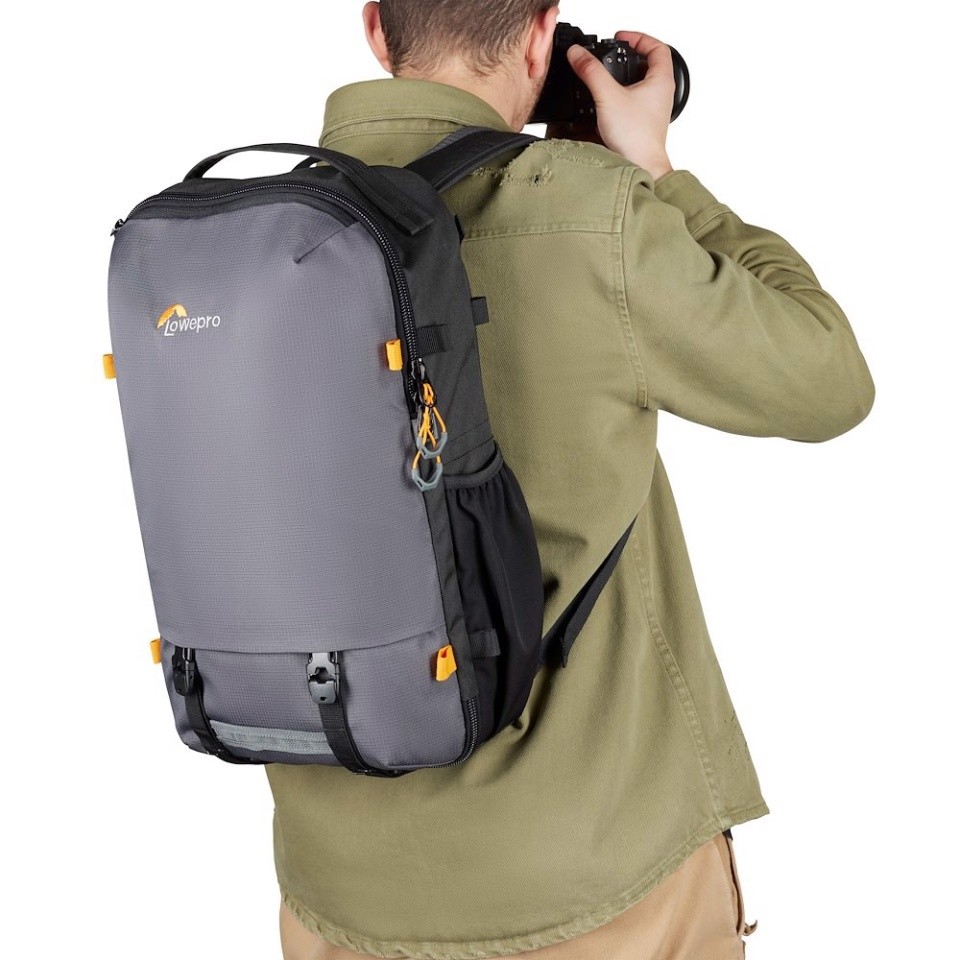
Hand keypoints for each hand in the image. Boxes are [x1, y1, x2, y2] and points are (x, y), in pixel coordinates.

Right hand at [566, 31, 674, 178]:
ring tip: (606, 77)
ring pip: (640, 84)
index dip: (639, 38)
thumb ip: (591, 72)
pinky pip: (633, 102)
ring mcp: (653, 109)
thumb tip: (578, 54)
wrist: (642, 167)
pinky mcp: (643, 123)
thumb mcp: (608, 97)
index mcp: (661, 81)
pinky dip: (620, 97)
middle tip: (612, 55)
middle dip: (629, 57)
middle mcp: (660, 94)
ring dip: (623, 78)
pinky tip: (606, 102)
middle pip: (649, 64)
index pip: (657, 48)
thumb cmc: (636, 138)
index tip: (621, 39)